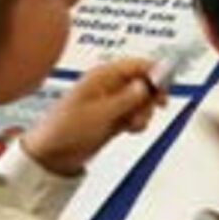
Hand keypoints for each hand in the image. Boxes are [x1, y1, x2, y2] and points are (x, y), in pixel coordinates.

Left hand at [21, 59, 163, 176]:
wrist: (52, 155)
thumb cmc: (67, 129)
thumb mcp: (100, 113)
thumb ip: (126, 99)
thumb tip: (146, 85)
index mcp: (102, 76)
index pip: (136, 64)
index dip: (154, 71)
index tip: (166, 85)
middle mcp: (109, 86)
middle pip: (143, 81)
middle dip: (151, 95)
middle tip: (156, 106)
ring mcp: (112, 102)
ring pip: (141, 100)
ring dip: (144, 112)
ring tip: (133, 124)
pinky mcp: (113, 118)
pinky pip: (135, 114)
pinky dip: (137, 122)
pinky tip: (129, 129)